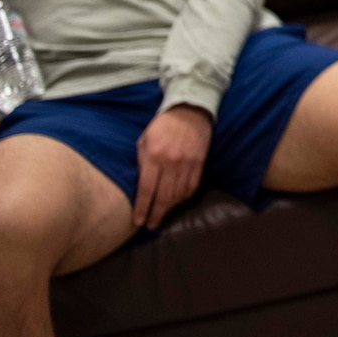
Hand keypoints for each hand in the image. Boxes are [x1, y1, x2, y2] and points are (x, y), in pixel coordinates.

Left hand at [133, 105, 210, 228]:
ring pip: (178, 195)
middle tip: (150, 226)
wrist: (190, 110)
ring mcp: (188, 164)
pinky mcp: (200, 163)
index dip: (142, 208)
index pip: (147, 189)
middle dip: (156, 214)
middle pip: (163, 197)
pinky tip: (176, 202)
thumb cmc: (162, 126)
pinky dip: (183, 198)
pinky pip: (192, 187)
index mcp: (154, 156)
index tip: (138, 221)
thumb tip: (141, 187)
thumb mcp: (144, 141)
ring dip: (169, 208)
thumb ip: (141, 163)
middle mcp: (171, 162)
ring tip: (161, 214)